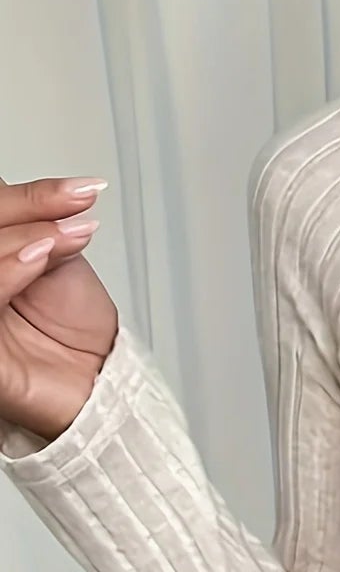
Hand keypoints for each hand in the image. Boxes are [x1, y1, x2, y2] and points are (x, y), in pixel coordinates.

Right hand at [0, 173, 117, 442]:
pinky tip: (37, 259)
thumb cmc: (74, 330)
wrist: (100, 381)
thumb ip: (40, 226)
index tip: (77, 190)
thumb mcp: (57, 260)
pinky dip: (8, 271)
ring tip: (60, 239)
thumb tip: (48, 194)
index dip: (26, 197)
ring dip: (20, 238)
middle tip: (70, 210)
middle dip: (24, 210)